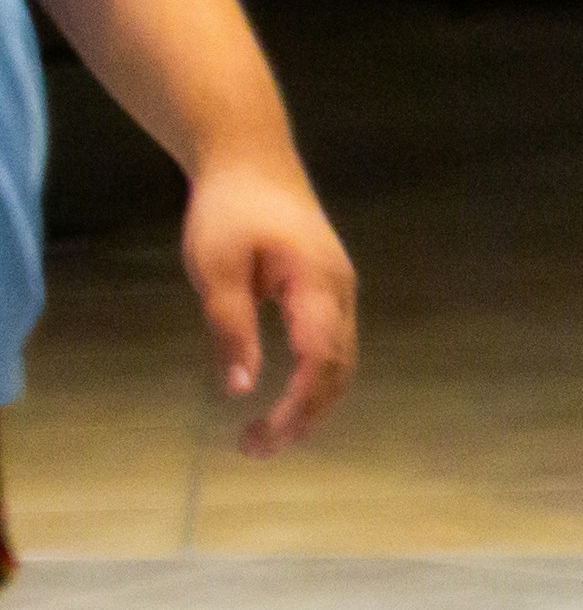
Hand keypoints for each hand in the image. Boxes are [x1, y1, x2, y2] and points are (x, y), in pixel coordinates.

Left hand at [182, 144, 356, 457]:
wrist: (252, 160)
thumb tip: (240, 389)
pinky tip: (283, 396)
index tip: (263, 437)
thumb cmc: (230, 211)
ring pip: (340, 361)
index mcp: (317, 284)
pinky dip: (312, 381)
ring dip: (310, 403)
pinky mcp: (326, 291)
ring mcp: (338, 290)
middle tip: (254, 449)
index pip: (319, 359)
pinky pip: (330, 346)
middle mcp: (340, 292)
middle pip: (339, 368)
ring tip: (264, 434)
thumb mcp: (216, 270)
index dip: (298, 404)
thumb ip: (230, 328)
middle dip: (305, 416)